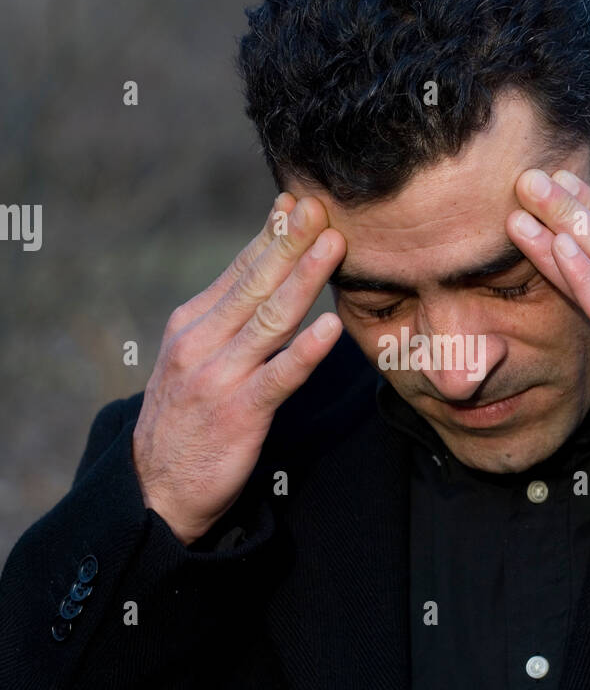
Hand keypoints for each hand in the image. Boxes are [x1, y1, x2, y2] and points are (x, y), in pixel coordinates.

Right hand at [132, 192, 345, 543]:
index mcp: (192, 325)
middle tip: (321, 205)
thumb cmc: (186, 421)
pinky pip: (278, 377)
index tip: (298, 199)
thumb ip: (228, 321)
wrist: (156, 490)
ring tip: (333, 246)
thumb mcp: (195, 359)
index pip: (239, 270)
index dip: (271, 234)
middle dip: (290, 241)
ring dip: (304, 279)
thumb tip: (266, 277)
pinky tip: (330, 328)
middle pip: (255, 283)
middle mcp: (201, 342)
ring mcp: (219, 377)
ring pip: (269, 319)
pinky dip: (305, 352)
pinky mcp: (239, 413)